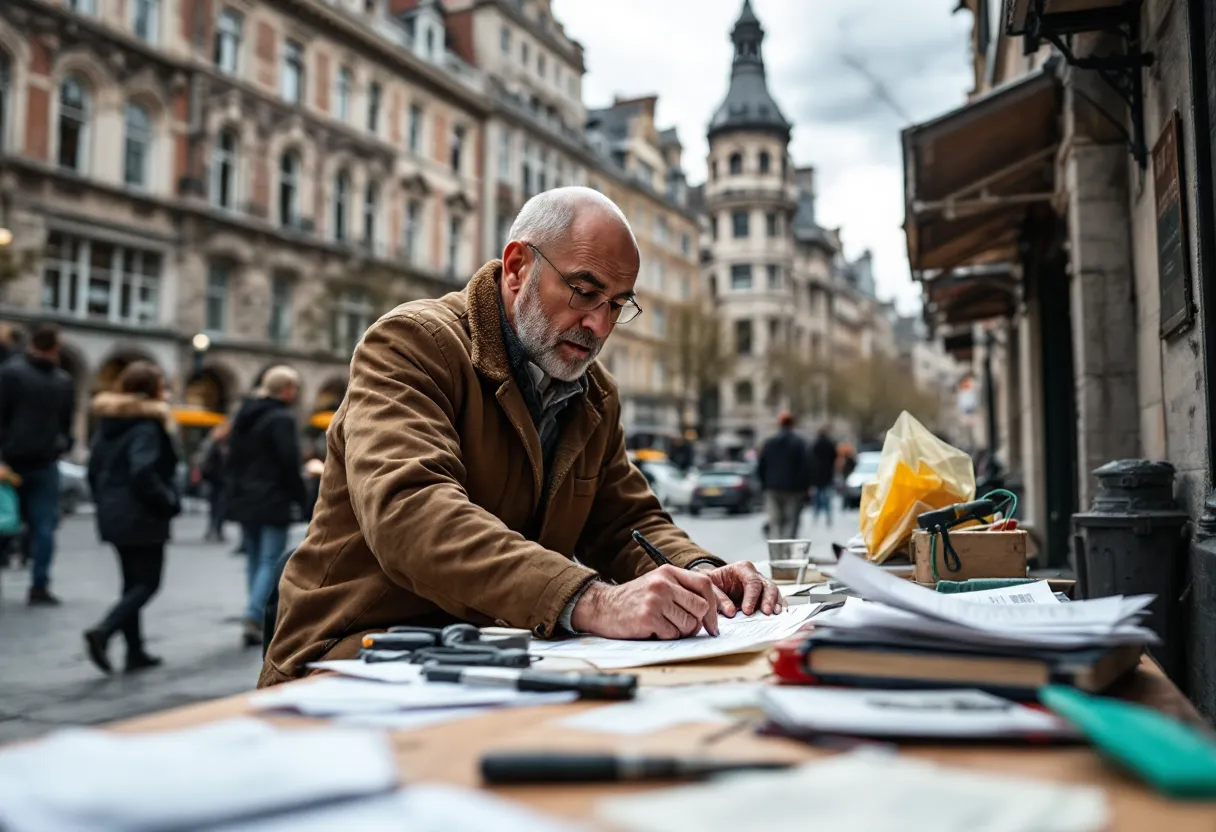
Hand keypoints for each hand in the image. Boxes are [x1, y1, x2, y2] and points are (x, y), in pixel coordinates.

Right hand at [570, 565, 719, 638]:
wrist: (602, 606)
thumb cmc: (634, 599)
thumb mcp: (657, 584)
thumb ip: (681, 590)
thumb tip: (711, 611)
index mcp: (668, 572)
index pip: (705, 584)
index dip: (714, 606)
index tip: (712, 623)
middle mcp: (663, 583)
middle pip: (701, 607)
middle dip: (697, 622)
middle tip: (684, 627)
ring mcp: (655, 600)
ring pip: (689, 624)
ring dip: (680, 631)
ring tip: (664, 626)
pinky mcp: (648, 618)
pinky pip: (673, 634)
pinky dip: (666, 636)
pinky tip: (653, 629)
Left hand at [696, 562, 784, 617]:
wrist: (713, 585)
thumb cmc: (713, 583)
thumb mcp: (711, 587)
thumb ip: (719, 599)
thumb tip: (731, 612)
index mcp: (742, 569)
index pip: (751, 581)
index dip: (751, 596)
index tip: (747, 611)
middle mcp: (754, 575)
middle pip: (767, 585)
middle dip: (768, 599)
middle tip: (765, 612)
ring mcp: (761, 586)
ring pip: (774, 592)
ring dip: (775, 603)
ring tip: (775, 614)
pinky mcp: (764, 597)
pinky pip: (775, 600)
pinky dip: (778, 606)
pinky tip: (779, 614)